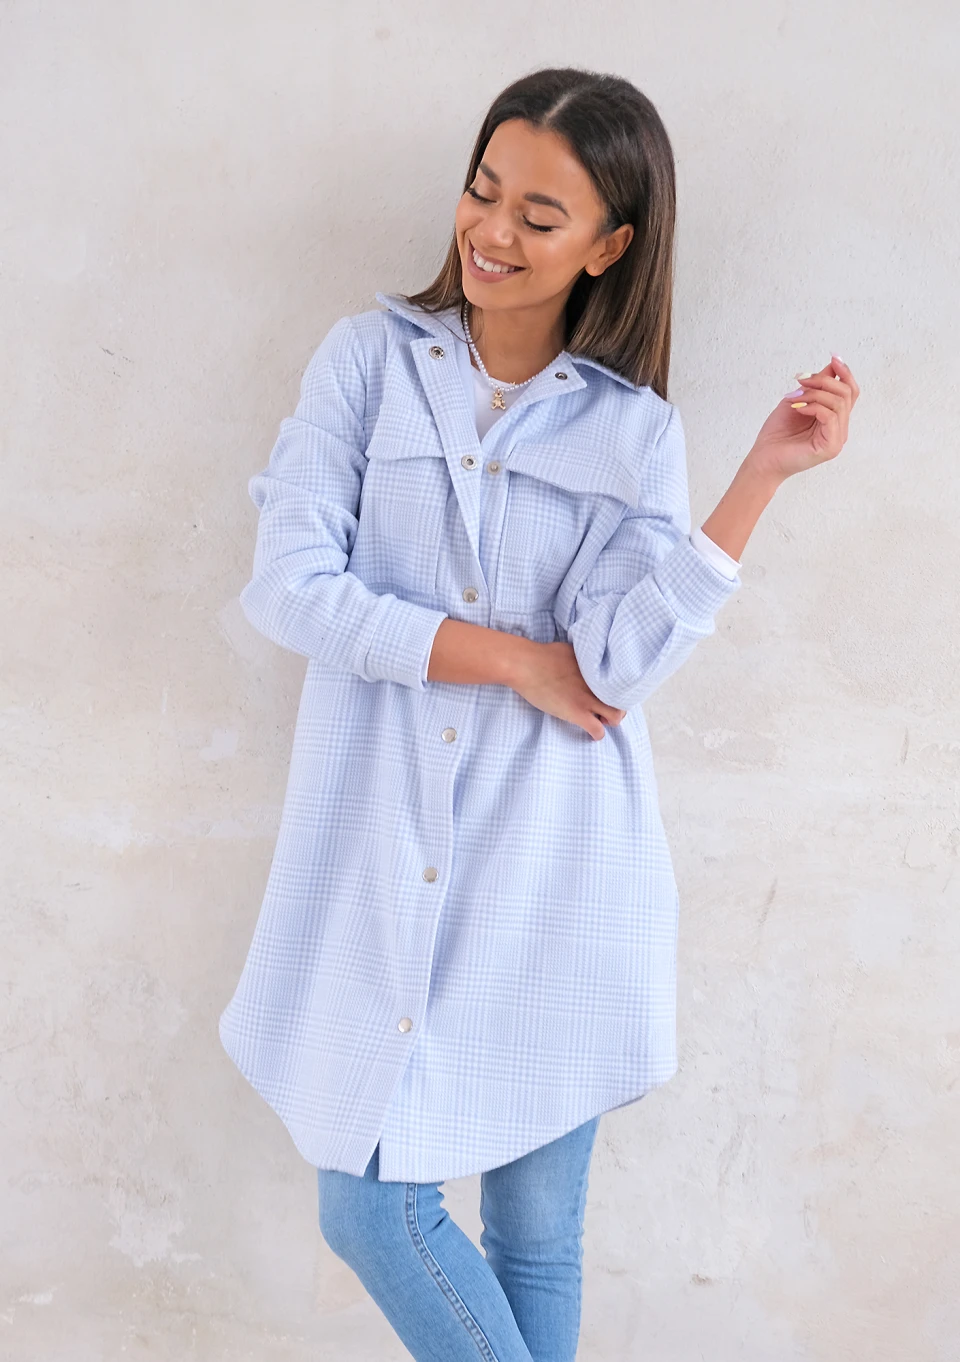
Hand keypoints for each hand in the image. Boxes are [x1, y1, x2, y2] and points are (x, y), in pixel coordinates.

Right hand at [511, 640, 625, 740]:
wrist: (526, 664)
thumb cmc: (542, 655)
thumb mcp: (572, 650)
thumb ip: (585, 658)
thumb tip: (587, 660)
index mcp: (597, 668)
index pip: (620, 683)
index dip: (616, 692)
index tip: (607, 696)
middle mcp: (597, 683)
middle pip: (623, 700)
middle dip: (617, 707)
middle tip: (605, 710)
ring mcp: (588, 698)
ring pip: (616, 717)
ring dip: (610, 721)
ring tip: (600, 721)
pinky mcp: (577, 712)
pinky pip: (598, 730)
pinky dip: (597, 734)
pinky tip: (592, 733)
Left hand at [746, 355, 859, 481]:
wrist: (763, 458)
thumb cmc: (777, 434)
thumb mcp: (798, 400)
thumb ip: (816, 385)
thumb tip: (833, 364)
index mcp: (834, 418)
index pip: (850, 392)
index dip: (844, 373)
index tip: (834, 357)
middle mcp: (839, 428)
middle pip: (846, 393)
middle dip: (823, 381)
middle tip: (801, 380)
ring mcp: (837, 439)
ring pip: (838, 402)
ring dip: (814, 394)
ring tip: (795, 398)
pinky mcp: (831, 447)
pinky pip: (830, 416)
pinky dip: (813, 407)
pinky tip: (798, 409)